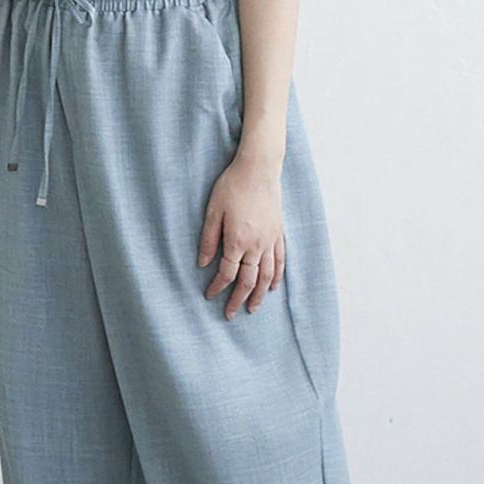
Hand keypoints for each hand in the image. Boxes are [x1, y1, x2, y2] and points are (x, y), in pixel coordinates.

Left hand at [197, 152, 284, 319]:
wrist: (258, 168)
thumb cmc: (232, 186)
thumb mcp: (213, 211)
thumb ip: (208, 239)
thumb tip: (203, 264)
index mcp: (237, 241)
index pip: (227, 273)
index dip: (218, 287)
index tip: (210, 296)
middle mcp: (257, 245)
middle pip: (249, 280)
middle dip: (238, 300)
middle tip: (230, 315)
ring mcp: (270, 240)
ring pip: (267, 275)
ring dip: (260, 295)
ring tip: (253, 309)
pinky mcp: (279, 233)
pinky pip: (280, 261)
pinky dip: (277, 277)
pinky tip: (273, 287)